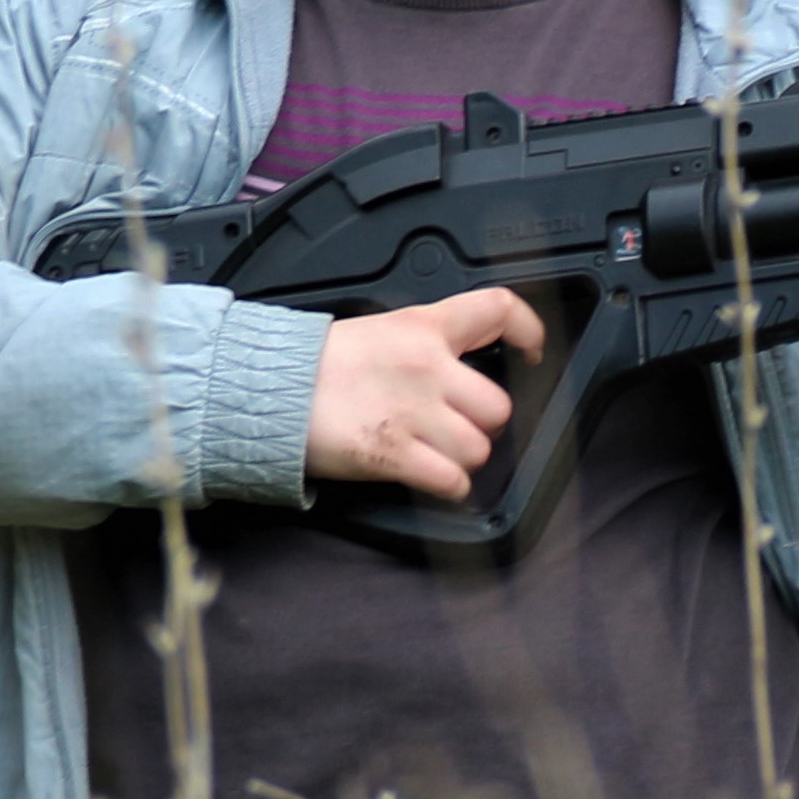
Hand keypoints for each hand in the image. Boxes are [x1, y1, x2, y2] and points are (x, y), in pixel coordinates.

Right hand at [307, 289, 544, 500]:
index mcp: (424, 328)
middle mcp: (428, 368)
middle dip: (482, 424)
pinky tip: (430, 478)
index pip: (498, 311)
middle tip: (456, 425)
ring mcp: (414, 413)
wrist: (266, 390)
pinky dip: (449, 487)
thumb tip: (459, 364)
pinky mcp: (395, 455)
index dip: (529, 333)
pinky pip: (453, 481)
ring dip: (463, 458)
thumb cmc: (317, 365)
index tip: (532, 353)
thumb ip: (426, 342)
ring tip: (435, 453)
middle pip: (498, 407)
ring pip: (479, 449)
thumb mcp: (380, 331)